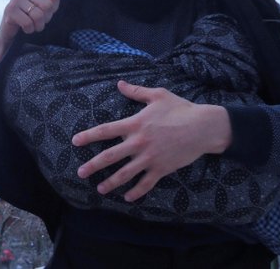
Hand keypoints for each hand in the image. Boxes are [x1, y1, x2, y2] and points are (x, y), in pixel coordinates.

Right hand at [0, 0, 59, 61]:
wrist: (10, 32)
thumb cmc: (29, 19)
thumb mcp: (42, 8)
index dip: (52, 9)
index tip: (44, 13)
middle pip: (47, 5)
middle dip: (45, 19)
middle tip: (38, 22)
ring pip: (38, 15)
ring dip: (37, 26)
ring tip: (32, 26)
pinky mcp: (10, 10)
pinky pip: (28, 23)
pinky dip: (29, 29)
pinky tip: (24, 28)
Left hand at [71, 81, 232, 201]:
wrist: (204, 127)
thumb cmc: (181, 109)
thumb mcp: (158, 95)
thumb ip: (136, 91)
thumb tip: (119, 83)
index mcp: (135, 124)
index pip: (105, 130)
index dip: (88, 136)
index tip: (75, 141)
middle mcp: (139, 142)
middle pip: (109, 156)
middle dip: (92, 166)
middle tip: (80, 172)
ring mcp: (150, 158)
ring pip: (125, 174)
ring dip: (110, 183)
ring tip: (100, 189)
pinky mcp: (162, 169)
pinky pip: (146, 184)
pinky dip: (136, 192)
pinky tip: (127, 197)